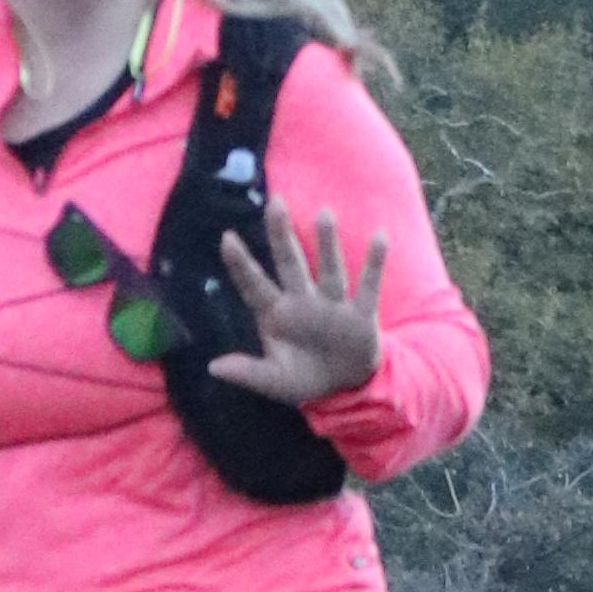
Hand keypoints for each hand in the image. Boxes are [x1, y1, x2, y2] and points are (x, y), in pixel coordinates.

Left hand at [211, 199, 386, 410]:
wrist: (345, 389)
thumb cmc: (304, 378)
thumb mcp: (275, 381)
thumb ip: (248, 373)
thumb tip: (212, 367)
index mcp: (277, 316)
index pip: (255, 286)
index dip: (241, 265)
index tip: (226, 238)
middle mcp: (303, 302)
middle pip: (290, 264)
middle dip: (282, 236)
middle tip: (275, 203)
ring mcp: (333, 306)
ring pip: (329, 270)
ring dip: (327, 244)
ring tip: (324, 214)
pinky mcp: (362, 315)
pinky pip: (369, 285)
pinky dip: (375, 263)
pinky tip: (380, 237)